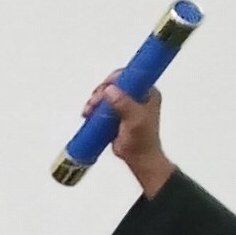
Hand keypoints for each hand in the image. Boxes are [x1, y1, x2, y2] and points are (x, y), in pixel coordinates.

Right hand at [86, 76, 173, 196]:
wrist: (138, 158)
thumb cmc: (142, 141)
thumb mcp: (135, 120)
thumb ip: (124, 104)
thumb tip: (110, 90)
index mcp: (147, 93)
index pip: (131, 76)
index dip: (116, 78)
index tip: (105, 86)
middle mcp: (136, 96)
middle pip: (115, 85)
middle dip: (101, 92)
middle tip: (95, 102)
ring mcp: (125, 105)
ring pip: (105, 95)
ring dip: (95, 100)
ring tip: (89, 111)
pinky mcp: (115, 114)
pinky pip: (101, 106)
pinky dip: (93, 108)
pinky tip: (87, 114)